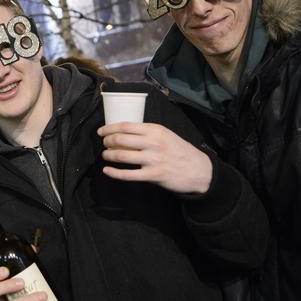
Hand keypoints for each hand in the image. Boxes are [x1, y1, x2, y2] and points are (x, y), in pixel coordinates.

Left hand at [97, 122, 212, 193]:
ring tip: (105, 155)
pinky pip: (127, 174)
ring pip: (121, 156)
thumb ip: (148, 133)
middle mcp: (153, 143)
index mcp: (156, 130)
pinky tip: (107, 171)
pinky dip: (114, 173)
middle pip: (120, 139)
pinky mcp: (153, 175)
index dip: (109, 128)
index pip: (126, 126)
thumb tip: (124, 132)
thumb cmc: (180, 151)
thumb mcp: (166, 135)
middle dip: (107, 142)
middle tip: (105, 144)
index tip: (101, 131)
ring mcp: (153, 159)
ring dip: (108, 155)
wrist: (199, 170)